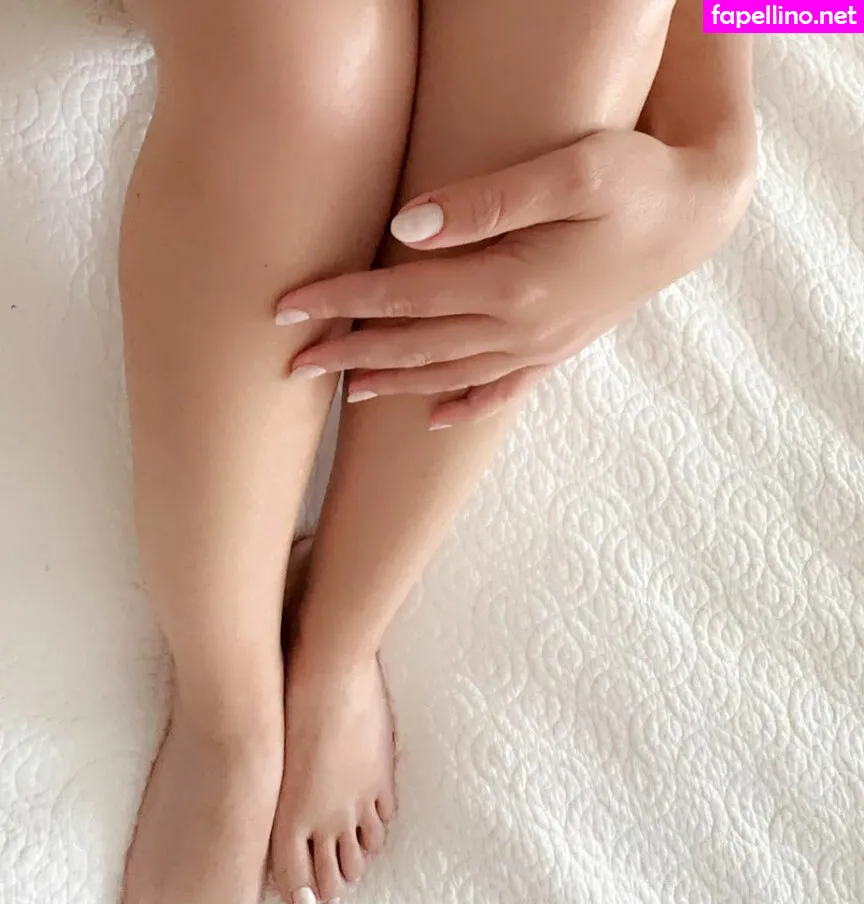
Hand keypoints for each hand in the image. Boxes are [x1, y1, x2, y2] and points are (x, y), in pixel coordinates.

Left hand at [275, 129, 752, 426]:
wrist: (701, 214)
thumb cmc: (638, 180)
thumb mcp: (573, 171)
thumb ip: (488, 202)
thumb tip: (408, 227)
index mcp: (514, 283)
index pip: (403, 295)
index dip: (341, 301)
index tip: (285, 308)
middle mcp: (521, 326)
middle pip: (415, 346)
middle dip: (349, 353)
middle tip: (289, 363)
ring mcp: (540, 345)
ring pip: (448, 373)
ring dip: (392, 384)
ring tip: (344, 391)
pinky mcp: (559, 347)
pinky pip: (501, 391)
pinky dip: (464, 407)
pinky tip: (433, 420)